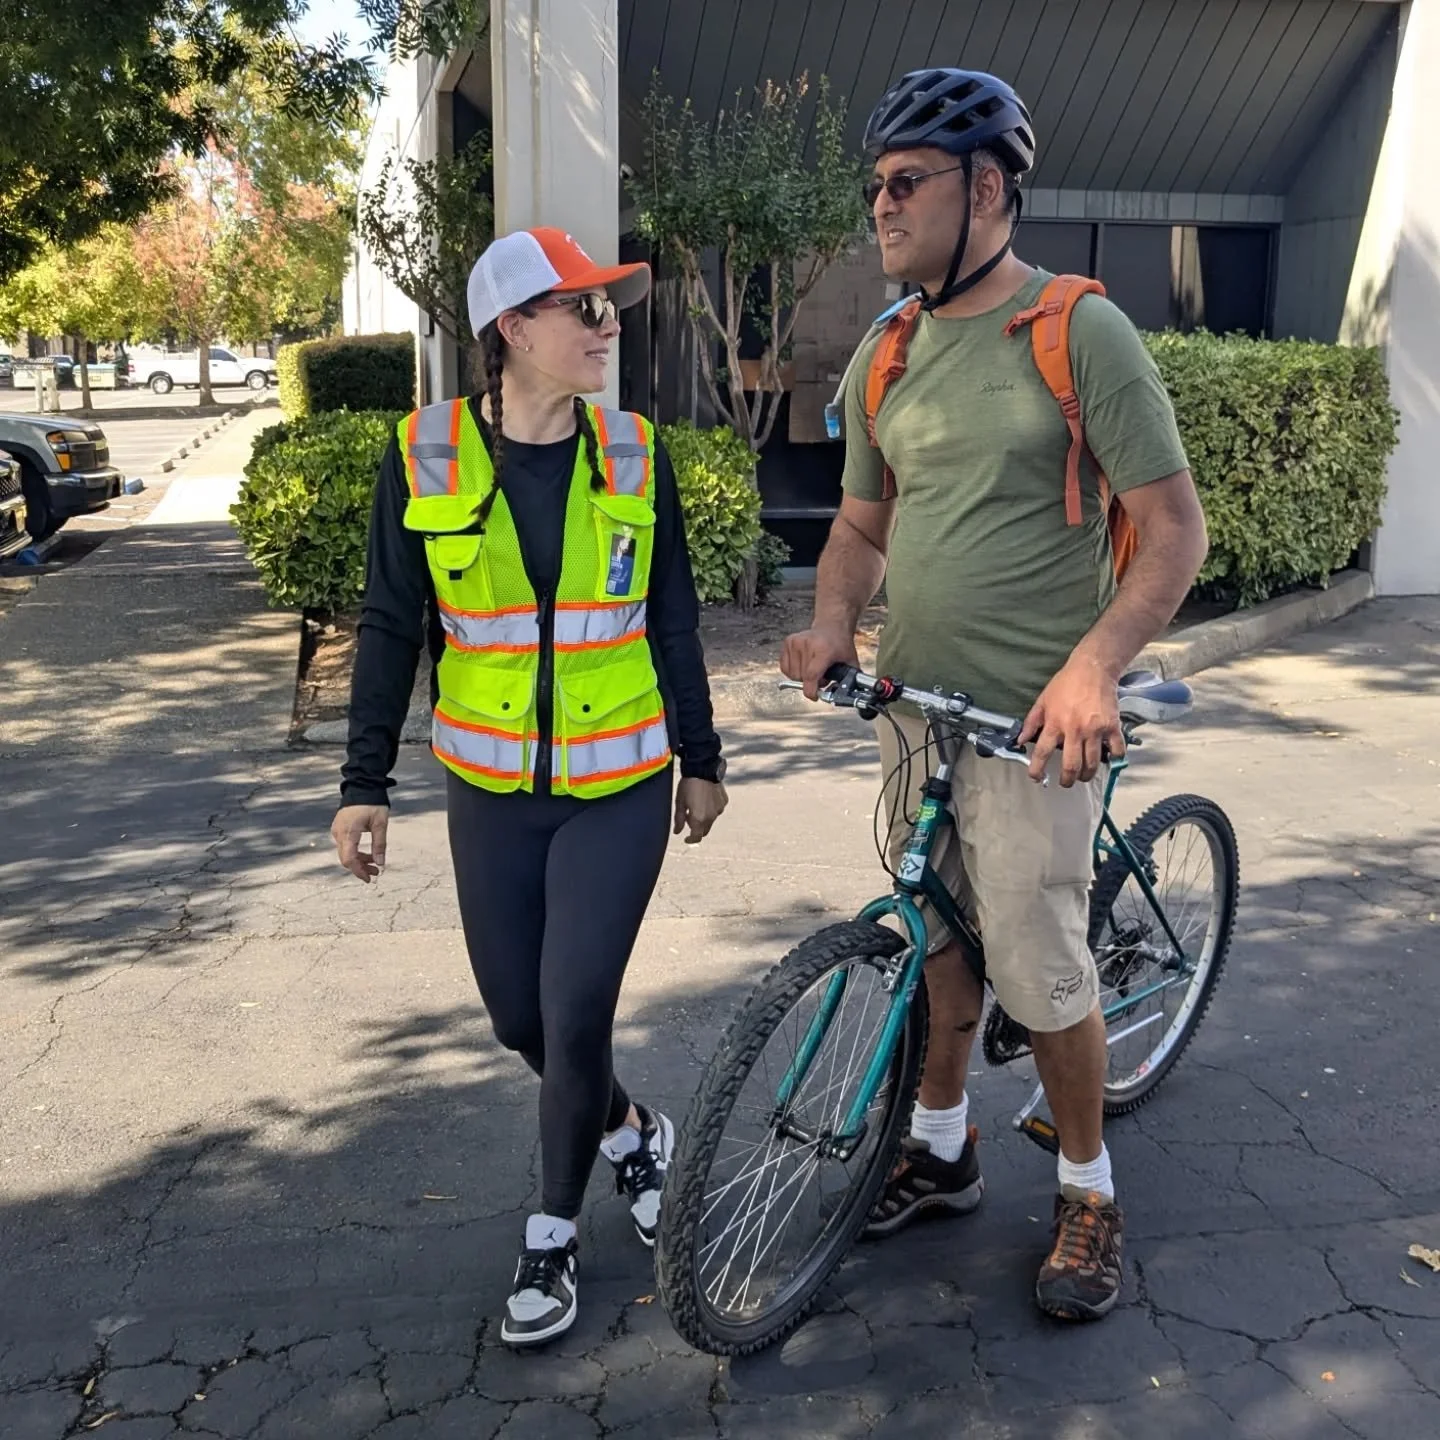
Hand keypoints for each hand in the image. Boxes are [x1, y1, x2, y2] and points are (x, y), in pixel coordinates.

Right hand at [331, 804, 388, 881]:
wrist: (362, 786)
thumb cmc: (372, 803)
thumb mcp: (380, 823)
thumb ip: (380, 844)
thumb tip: (381, 863)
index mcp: (348, 832)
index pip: (349, 859)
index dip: (358, 871)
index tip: (369, 878)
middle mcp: (339, 833)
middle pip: (346, 858)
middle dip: (361, 868)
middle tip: (376, 873)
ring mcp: (337, 830)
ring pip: (346, 853)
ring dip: (359, 861)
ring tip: (375, 865)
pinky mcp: (339, 828)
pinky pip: (345, 846)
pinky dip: (356, 853)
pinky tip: (368, 855)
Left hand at [674, 778, 726, 844]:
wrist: (703, 768)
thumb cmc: (688, 785)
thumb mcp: (680, 802)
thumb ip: (679, 819)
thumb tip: (677, 832)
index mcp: (699, 819)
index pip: (697, 837)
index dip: (691, 840)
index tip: (686, 838)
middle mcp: (711, 817)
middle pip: (705, 830)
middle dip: (697, 828)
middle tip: (689, 817)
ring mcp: (719, 809)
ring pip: (711, 819)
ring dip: (704, 817)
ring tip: (697, 804)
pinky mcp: (724, 801)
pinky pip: (717, 809)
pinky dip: (711, 808)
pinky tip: (705, 798)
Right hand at [780, 625, 857, 700]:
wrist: (831, 626)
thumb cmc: (840, 645)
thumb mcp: (850, 662)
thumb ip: (849, 681)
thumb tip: (842, 697)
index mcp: (823, 649)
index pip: (811, 675)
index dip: (811, 690)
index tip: (814, 696)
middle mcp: (807, 644)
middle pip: (801, 677)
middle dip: (810, 683)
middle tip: (821, 677)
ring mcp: (795, 642)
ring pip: (792, 674)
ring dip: (802, 678)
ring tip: (813, 670)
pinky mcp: (788, 642)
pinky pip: (785, 667)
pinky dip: (793, 672)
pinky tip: (803, 665)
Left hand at [1019, 657, 1125, 786]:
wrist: (1093, 669)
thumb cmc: (1066, 683)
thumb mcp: (1043, 700)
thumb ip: (1031, 722)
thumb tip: (1020, 740)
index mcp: (1055, 723)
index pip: (1042, 752)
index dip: (1037, 769)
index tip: (1036, 777)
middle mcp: (1075, 730)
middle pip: (1071, 765)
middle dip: (1067, 780)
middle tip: (1066, 782)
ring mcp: (1095, 730)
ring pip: (1092, 763)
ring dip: (1087, 774)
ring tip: (1083, 775)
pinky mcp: (1112, 727)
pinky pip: (1115, 750)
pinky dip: (1113, 759)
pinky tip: (1107, 759)